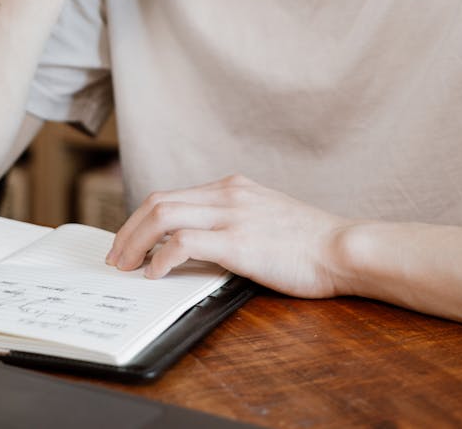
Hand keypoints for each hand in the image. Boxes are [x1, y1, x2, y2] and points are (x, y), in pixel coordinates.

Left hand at [106, 174, 355, 297]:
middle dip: (129, 230)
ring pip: (162, 216)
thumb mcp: (267, 217)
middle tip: (117, 257)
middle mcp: (227, 193)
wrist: (344, 247)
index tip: (131, 241)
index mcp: (233, 187)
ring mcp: (231, 214)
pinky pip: (183, 244)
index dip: (143, 219)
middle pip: (158, 201)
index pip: (172, 195)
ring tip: (126, 267)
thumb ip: (236, 220)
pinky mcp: (237, 241)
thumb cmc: (312, 242)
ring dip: (135, 243)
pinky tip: (155, 275)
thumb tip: (203, 245)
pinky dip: (161, 258)